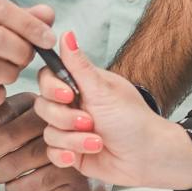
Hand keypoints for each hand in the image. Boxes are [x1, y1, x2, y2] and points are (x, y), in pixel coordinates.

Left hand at [0, 92, 112, 190]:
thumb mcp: (30, 108)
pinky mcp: (80, 189)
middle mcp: (64, 139)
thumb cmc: (52, 125)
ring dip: (12, 187)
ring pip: (27, 186)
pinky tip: (32, 189)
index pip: (10, 135)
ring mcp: (74, 166)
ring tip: (11, 182)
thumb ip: (6, 111)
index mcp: (48, 115)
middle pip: (16, 163)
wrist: (100, 145)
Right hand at [33, 31, 191, 190]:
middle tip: (90, 122)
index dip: (52, 88)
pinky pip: (52, 152)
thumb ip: (79, 65)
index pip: (48, 78)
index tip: (69, 95)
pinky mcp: (71, 152)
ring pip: (49, 131)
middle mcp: (73, 105)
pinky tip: (77, 156)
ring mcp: (71, 129)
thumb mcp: (103, 90)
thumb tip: (66, 33)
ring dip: (73, 139)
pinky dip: (64, 155)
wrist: (147, 157)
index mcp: (80, 85)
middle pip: (44, 106)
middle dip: (66, 118)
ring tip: (98, 142)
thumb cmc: (132, 119)